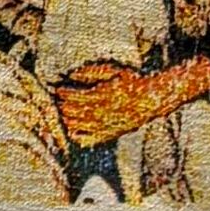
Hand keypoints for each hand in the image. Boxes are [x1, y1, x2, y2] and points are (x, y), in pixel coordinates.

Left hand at [53, 51, 209, 148]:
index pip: (72, 96)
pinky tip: (73, 129)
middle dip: (62, 105)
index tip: (59, 89)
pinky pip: (85, 140)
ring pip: (74, 125)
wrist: (150, 100)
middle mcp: (99, 112)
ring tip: (66, 112)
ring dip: (66, 118)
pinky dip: (76, 135)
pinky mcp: (107, 135)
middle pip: (70, 111)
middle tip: (59, 100)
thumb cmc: (131, 82)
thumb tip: (72, 74)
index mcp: (100, 96)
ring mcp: (102, 126)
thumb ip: (91, 72)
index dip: (62, 93)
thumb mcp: (113, 70)